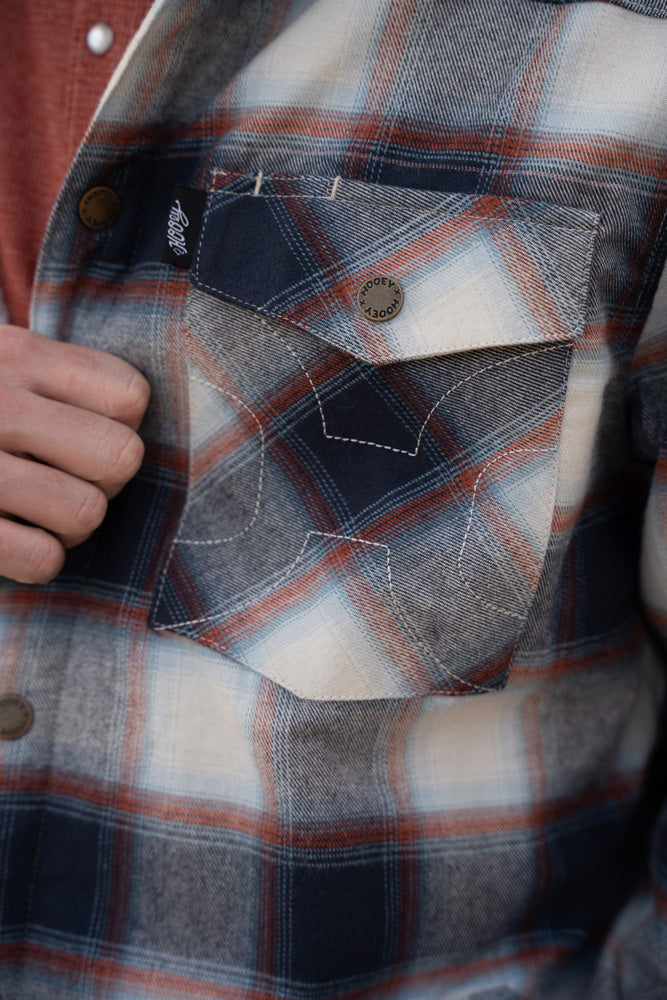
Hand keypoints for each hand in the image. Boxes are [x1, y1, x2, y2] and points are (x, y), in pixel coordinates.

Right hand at [0, 325, 149, 583]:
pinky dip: (36, 559)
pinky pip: (41, 559)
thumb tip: (134, 423)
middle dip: (104, 480)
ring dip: (72, 525)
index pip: (129, 398)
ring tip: (38, 511)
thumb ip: (60, 377)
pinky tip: (11, 539)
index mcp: (15, 355)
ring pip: (85, 513)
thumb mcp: (0, 362)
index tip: (85, 430)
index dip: (119, 424)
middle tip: (67, 477)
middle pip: (120, 458)